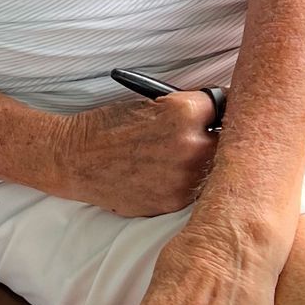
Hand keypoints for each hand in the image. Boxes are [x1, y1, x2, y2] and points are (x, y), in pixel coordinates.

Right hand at [47, 92, 217, 216]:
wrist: (75, 159)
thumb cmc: (109, 126)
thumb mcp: (150, 103)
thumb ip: (188, 109)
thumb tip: (220, 113)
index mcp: (183, 112)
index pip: (226, 104)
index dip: (224, 107)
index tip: (224, 111)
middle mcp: (190, 146)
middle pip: (229, 140)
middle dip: (221, 136)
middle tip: (211, 135)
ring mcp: (183, 178)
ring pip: (216, 168)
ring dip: (207, 162)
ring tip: (183, 156)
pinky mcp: (174, 201)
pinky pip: (196, 188)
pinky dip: (189, 181)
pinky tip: (169, 174)